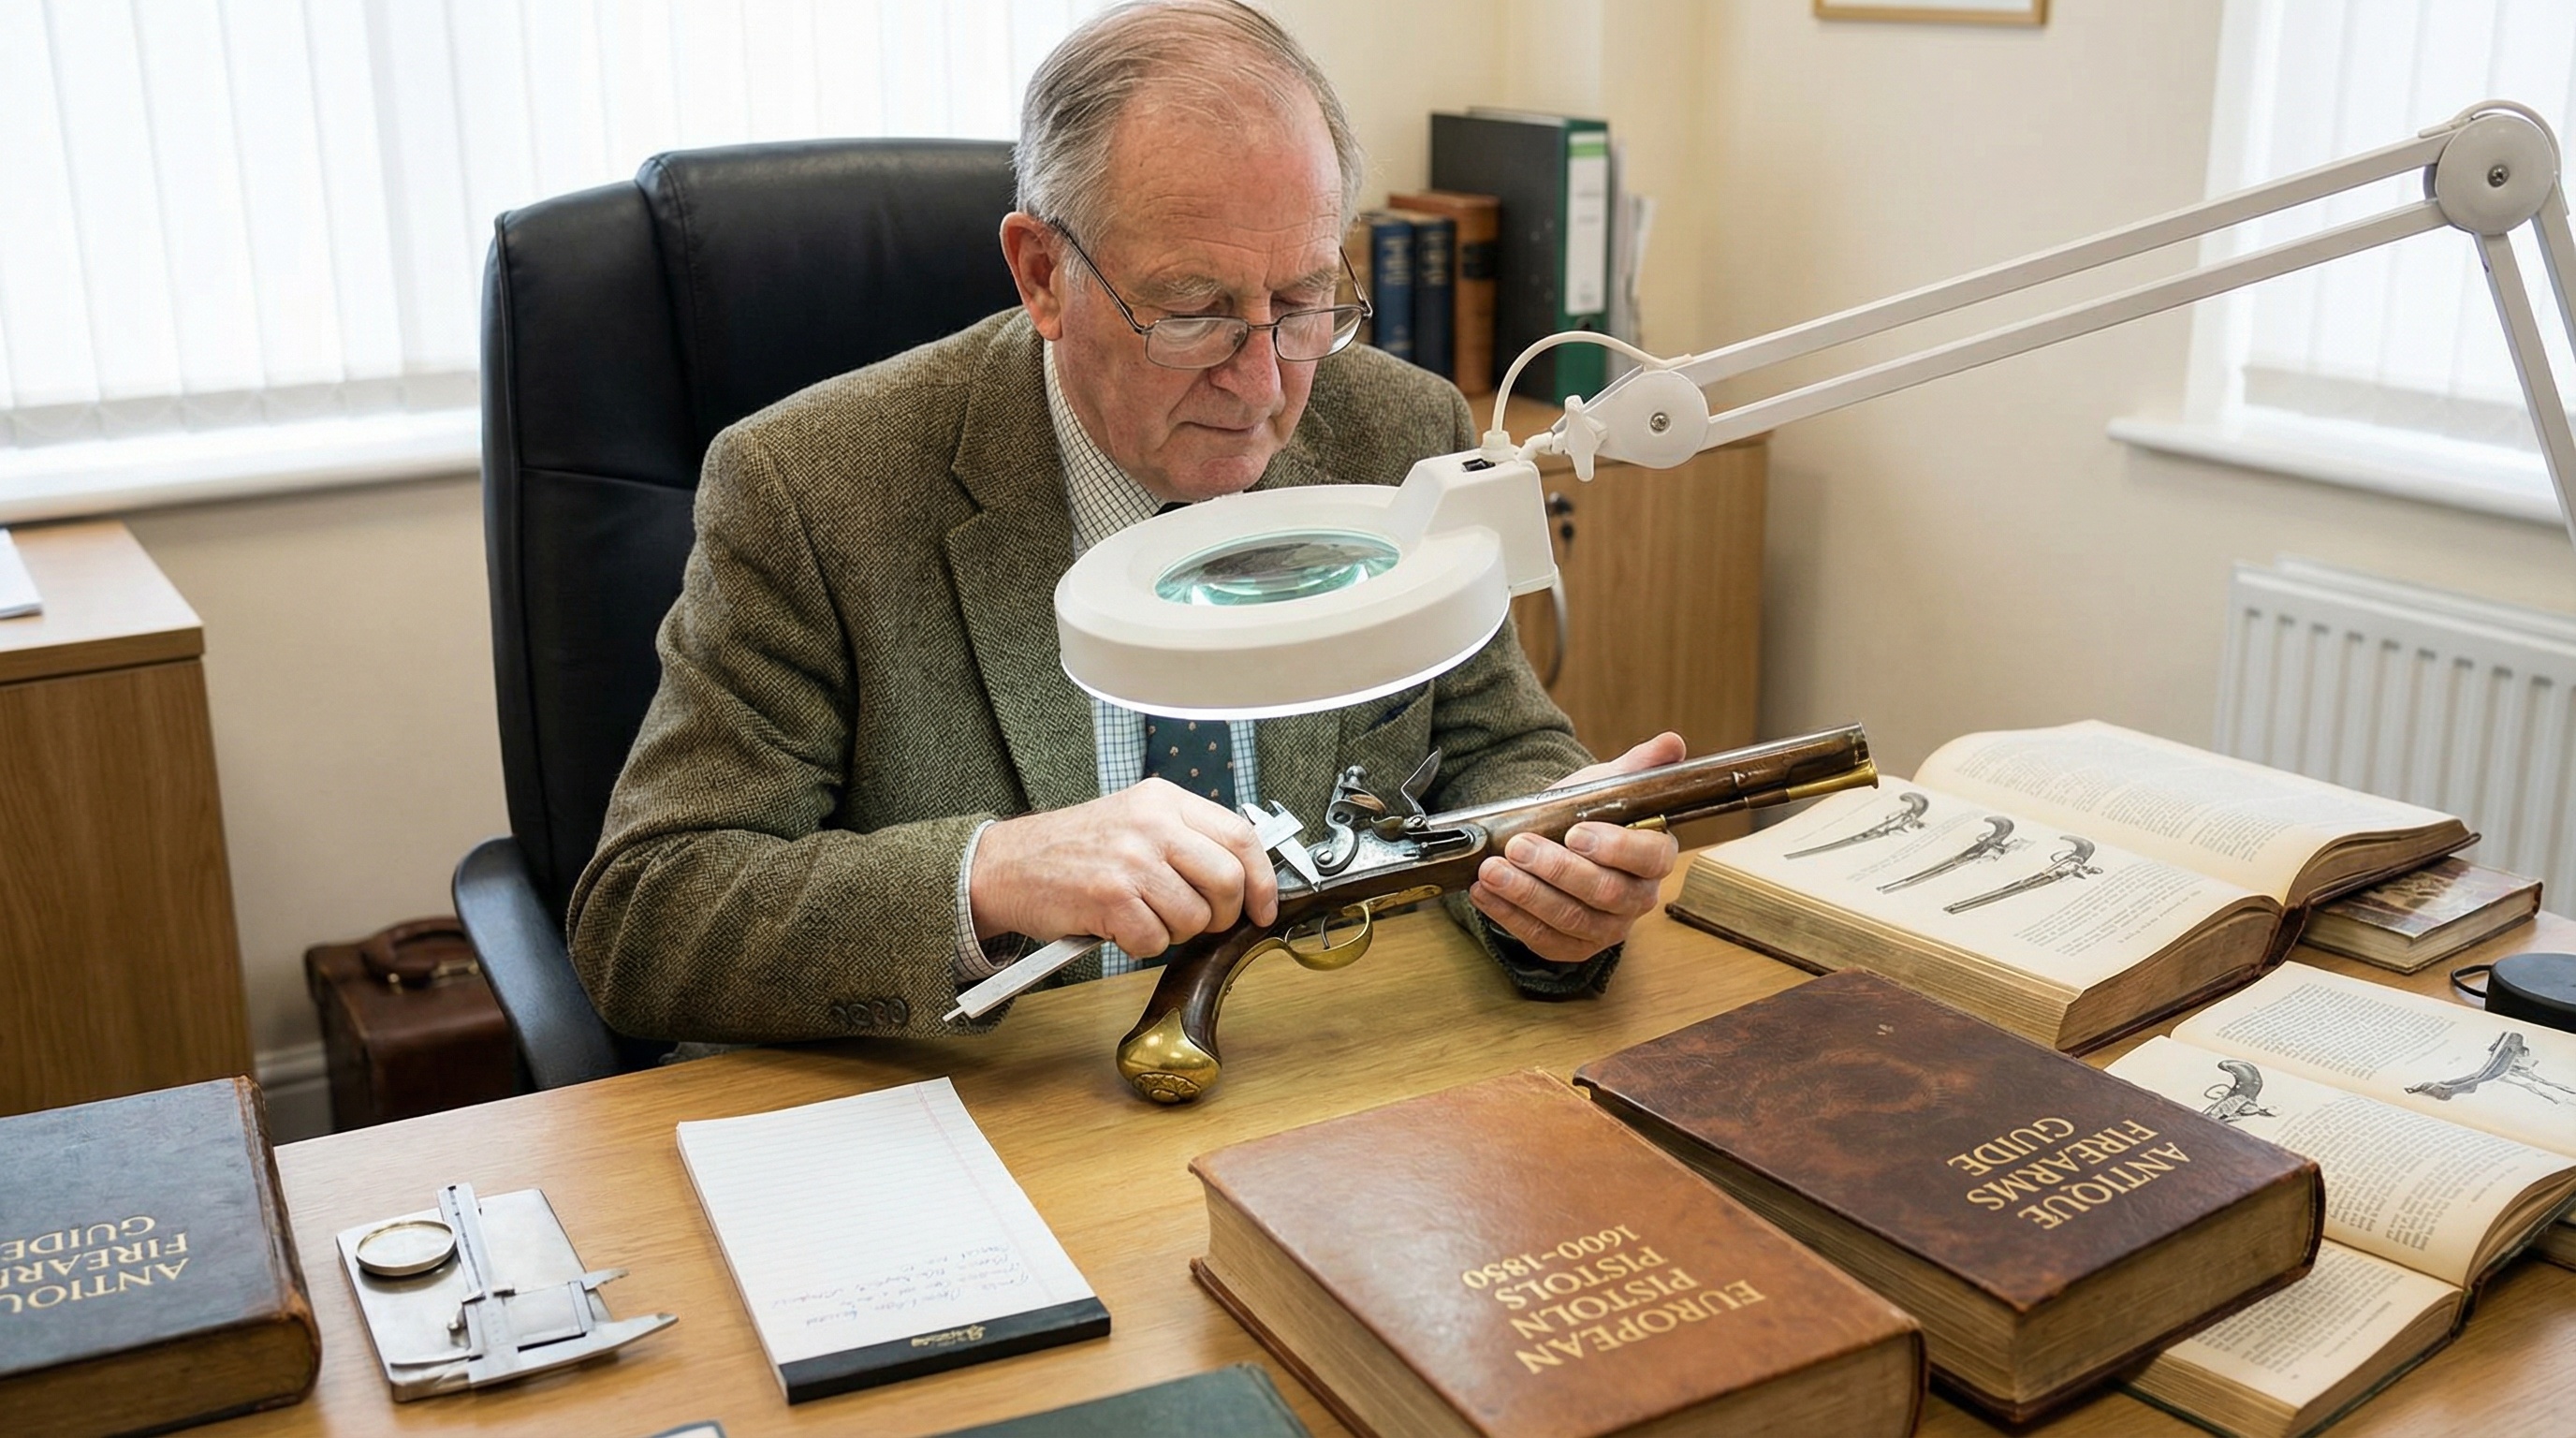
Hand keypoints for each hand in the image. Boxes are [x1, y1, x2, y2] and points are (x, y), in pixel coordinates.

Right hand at [970, 779, 1279, 957]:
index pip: (1240, 836)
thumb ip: (1187, 838)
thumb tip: (1245, 878)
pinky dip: (1141, 945)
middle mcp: (1151, 823)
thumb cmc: (1075, 850)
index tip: (1263, 908)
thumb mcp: (1136, 820)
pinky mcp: (1109, 896)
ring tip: (1145, 918)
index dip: (1262, 880)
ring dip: (1175, 933)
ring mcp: (1131, 859)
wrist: (1008, 864)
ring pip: (1194, 917)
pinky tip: (1119, 927)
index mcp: (1164, 800)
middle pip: (1227, 880)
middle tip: (1198, 921)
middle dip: (1221, 915)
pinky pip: (1155, 940)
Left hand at [1469, 732, 1684, 963]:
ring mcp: (1607, 928)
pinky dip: (1509, 916)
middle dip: (1556, 869)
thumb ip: (1639, 765)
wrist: (1558, 843)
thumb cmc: (1590, 816)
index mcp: (1655, 857)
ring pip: (1570, 918)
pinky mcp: (1574, 947)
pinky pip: (1543, 939)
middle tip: (1519, 846)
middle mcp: (1637, 898)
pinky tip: (1485, 894)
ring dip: (1526, 894)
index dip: (1615, 848)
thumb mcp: (1610, 785)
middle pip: (1605, 892)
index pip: (1650, 858)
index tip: (1576, 831)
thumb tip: (1672, 743)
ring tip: (1492, 870)